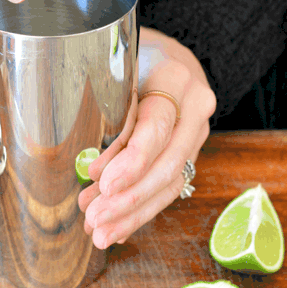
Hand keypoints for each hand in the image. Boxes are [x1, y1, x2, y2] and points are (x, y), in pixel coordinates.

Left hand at [79, 27, 216, 248]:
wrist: (166, 54)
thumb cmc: (132, 57)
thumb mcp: (117, 70)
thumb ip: (109, 109)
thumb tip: (89, 167)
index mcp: (176, 78)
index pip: (157, 126)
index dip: (131, 160)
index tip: (103, 183)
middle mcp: (195, 107)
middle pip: (167, 163)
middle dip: (129, 198)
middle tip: (93, 217)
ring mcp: (197, 133)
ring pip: (171, 182)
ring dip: (133, 213)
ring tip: (99, 233)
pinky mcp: (190, 152)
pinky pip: (170, 187)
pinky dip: (141, 210)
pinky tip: (118, 229)